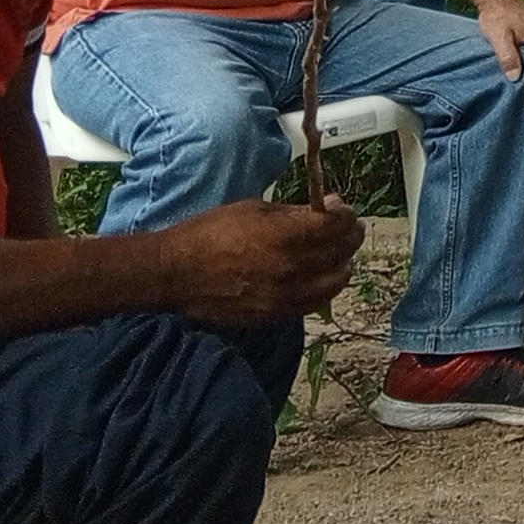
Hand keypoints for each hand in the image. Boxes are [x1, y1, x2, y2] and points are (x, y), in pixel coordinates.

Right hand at [157, 197, 362, 326]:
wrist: (175, 273)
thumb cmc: (210, 232)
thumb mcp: (254, 209)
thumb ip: (295, 212)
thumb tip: (328, 208)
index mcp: (287, 236)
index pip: (338, 225)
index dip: (346, 215)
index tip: (340, 208)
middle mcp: (293, 269)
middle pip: (342, 252)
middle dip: (349, 236)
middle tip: (345, 228)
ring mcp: (286, 296)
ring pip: (335, 282)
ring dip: (341, 264)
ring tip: (334, 254)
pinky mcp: (276, 315)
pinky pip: (314, 302)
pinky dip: (323, 287)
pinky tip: (317, 276)